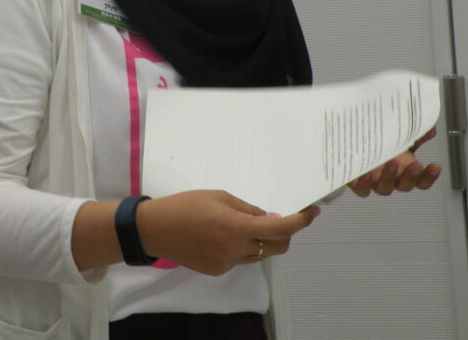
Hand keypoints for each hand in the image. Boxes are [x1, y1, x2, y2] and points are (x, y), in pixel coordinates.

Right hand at [135, 190, 319, 275]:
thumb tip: (270, 218)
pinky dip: (245, 247)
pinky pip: (242, 259)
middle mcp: (235, 250)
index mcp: (236, 227)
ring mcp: (227, 263)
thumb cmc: (186, 205)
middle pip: (277, 247)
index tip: (311, 213)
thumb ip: (248, 209)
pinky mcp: (218, 270)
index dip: (300, 222)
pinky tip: (227, 234)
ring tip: (251, 223)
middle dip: (286, 232)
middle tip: (283, 217)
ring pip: (260, 254)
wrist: (155, 229)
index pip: (280, 229)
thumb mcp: (220, 197)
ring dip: (265, 240)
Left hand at [347, 127, 441, 196]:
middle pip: (405, 185)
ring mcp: (374, 181)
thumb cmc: (378, 141)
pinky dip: (364, 183)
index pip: (421, 180)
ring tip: (391, 164)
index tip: (435, 166)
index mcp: (404, 168)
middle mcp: (391, 177)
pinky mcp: (356, 181)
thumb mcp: (399, 134)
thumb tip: (429, 127)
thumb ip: (414, 131)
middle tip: (415, 166)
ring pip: (385, 188)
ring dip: (390, 178)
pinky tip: (366, 173)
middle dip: (411, 176)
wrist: (352, 139)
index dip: (429, 176)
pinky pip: (362, 188)